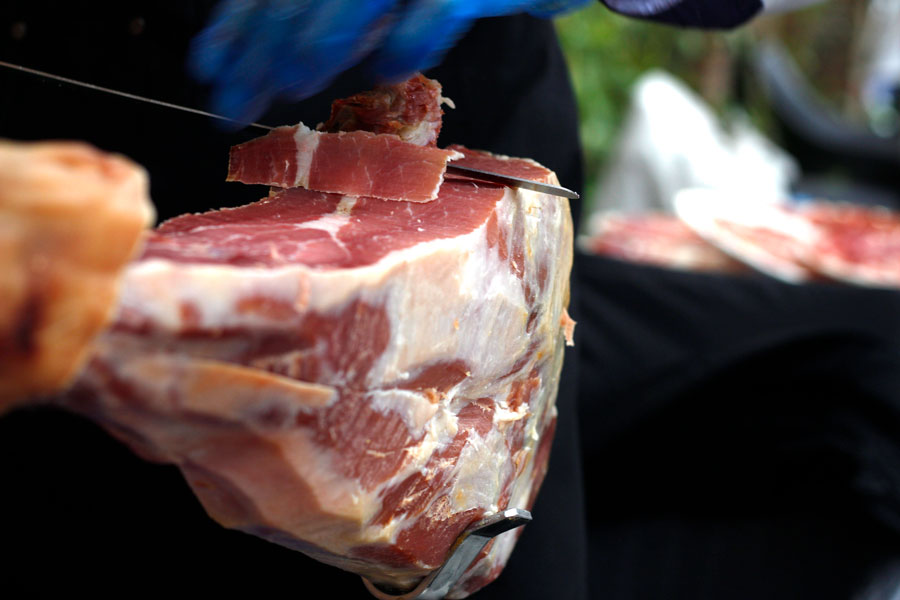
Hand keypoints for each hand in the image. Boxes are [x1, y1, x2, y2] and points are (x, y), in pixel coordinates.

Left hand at [189, 0, 590, 123]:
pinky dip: (409, 42)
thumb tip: (258, 59)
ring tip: (288, 85)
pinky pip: (435, 10)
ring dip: (317, 40)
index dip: (238, 24)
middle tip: (229, 100)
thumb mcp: (384, 5)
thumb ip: (335, 20)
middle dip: (260, 48)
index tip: (209, 66)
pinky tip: (386, 73)